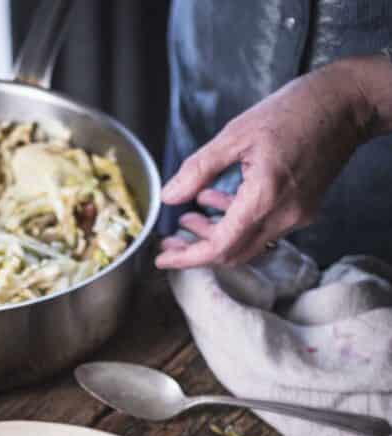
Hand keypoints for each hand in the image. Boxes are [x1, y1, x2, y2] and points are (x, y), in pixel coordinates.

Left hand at [156, 59, 376, 268]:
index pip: (220, 246)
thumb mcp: (236, 134)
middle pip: (232, 253)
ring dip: (215, 236)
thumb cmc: (295, 110)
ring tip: (188, 217)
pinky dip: (236, 222)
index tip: (164, 258)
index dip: (188, 258)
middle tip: (170, 242)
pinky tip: (216, 201)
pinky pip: (262, 229)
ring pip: (246, 244)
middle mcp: (283, 216)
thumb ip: (199, 169)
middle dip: (197, 251)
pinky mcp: (302, 210)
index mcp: (265, 197)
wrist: (346, 103)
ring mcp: (296, 216)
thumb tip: (170, 196)